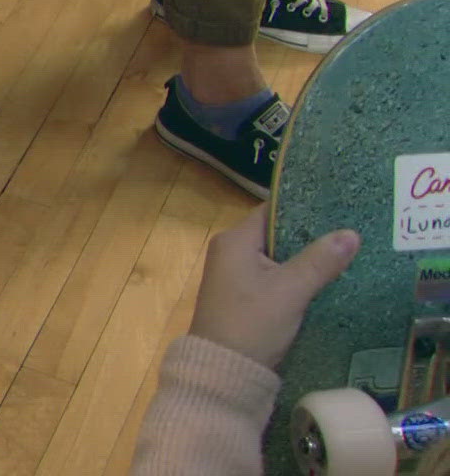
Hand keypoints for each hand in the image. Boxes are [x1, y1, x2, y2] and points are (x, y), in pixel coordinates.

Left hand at [189, 206, 359, 369]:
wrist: (225, 371)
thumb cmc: (252, 323)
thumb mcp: (290, 290)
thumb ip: (320, 260)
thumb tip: (352, 233)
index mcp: (235, 240)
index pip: (273, 211)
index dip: (305, 207)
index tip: (340, 205)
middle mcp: (231, 252)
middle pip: (277, 234)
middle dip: (311, 235)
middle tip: (353, 230)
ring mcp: (237, 275)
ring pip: (279, 257)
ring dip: (307, 258)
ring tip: (348, 251)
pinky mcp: (245, 296)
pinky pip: (276, 277)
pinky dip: (298, 277)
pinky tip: (327, 279)